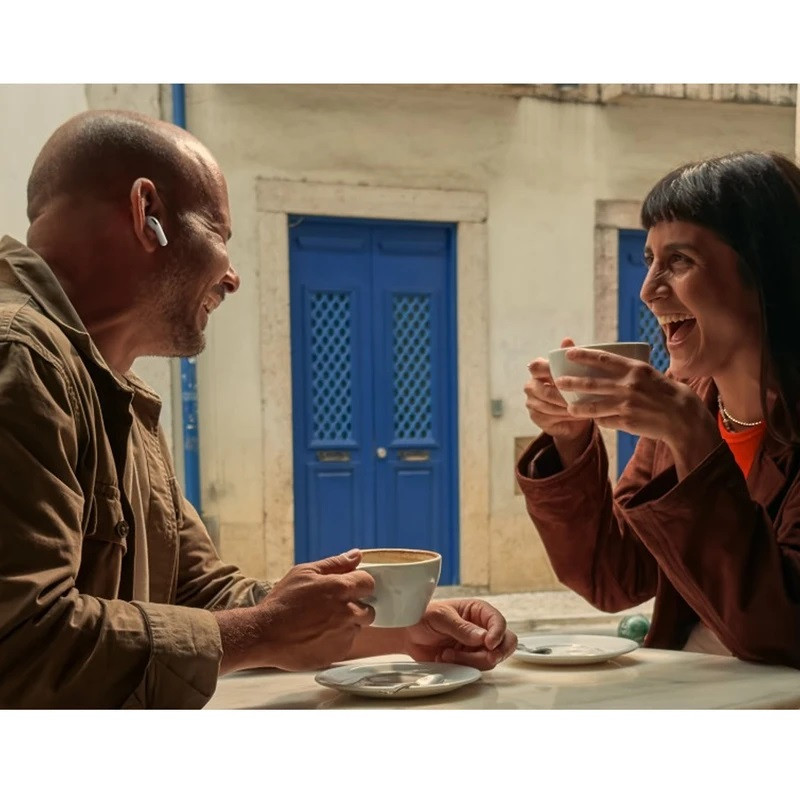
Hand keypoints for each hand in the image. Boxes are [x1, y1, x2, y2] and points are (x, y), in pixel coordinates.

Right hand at [217, 549, 374, 673]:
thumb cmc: (282, 602)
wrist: (264, 634)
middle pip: (369, 610)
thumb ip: (335, 563)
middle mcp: (347, 613)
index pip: (369, 583)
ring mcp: (343, 635)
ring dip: (345, 625)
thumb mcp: (304, 572)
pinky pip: (345, 644)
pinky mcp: (337, 654)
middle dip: (356, 607)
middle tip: (334, 608)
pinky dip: (336, 641)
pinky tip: (317, 636)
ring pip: (356, 628)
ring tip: (320, 623)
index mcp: (341, 589)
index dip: (359, 584)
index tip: (349, 587)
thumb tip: (356, 555)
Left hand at [402, 598, 517, 670]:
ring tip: (447, 654)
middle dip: (497, 653)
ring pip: (491, 659)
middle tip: (486, 658)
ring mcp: (476, 646)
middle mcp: (481, 628)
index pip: (498, 622)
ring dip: (470, 661)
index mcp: (478, 611)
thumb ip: (461, 627)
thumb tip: (482, 637)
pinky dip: (463, 667)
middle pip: (505, 642)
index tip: (488, 644)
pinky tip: (445, 658)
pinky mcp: (468, 660)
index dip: (498, 633)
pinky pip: (476, 668)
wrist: (407, 634)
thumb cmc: (422, 616)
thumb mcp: (440, 617)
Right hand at [525, 337, 592, 462]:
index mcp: (538, 371)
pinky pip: (547, 417)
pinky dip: (562, 416)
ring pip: (545, 404)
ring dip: (563, 406)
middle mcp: (531, 386)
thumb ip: (570, 357)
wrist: (575, 415)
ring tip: (580, 407)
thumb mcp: (575, 373)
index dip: (545, 370)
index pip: (535, 366)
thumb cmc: (575, 390)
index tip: (562, 376)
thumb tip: (567, 339)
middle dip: (558, 394)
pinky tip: (574, 415)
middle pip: (539, 388)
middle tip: (575, 396)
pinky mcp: (535, 416)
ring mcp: (531, 402)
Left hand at [552, 347, 719, 475]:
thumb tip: (603, 366)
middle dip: (571, 382)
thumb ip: (627, 371)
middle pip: (592, 383)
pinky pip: (605, 420)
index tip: (569, 353)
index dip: (583, 355)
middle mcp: (628, 385)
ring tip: (568, 407)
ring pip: (594, 405)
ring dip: (578, 406)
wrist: (683, 416)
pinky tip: (594, 419)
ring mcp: (626, 404)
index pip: (603, 359)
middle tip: (558, 381)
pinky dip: (599, 419)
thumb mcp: (648, 374)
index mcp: (634, 369)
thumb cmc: (664, 392)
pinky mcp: (626, 421)